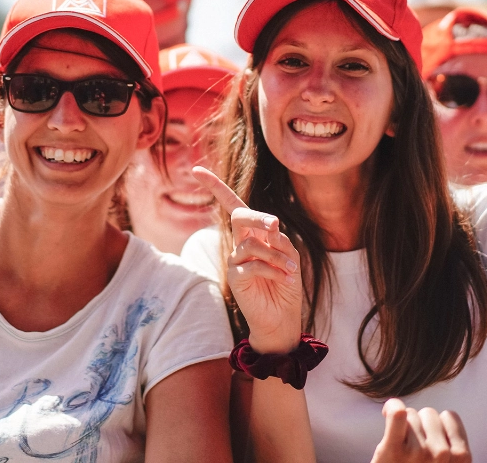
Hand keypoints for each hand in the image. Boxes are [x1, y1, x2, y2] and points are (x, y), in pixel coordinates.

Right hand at [192, 166, 304, 353]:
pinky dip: (274, 269)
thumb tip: (271, 226)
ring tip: (290, 270)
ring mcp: (235, 260)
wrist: (282, 317)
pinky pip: (253, 264)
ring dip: (276, 255)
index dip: (215, 186)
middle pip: (239, 215)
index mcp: (253, 233)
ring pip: (252, 243)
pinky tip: (285, 278)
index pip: (231, 204)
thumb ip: (278, 239)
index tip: (196, 169)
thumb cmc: (286, 284)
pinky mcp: (235, 277)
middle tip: (275, 225)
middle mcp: (240, 243)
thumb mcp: (289, 256)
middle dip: (258, 217)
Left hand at [370, 398, 470, 462]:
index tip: (428, 438)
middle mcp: (442, 455)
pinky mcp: (392, 451)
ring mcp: (418, 452)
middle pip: (429, 413)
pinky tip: (389, 412)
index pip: (450, 417)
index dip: (437, 424)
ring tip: (402, 450)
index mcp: (461, 458)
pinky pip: (397, 418)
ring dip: (404, 427)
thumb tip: (437, 413)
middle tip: (413, 449)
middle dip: (420, 425)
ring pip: (411, 414)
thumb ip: (450, 443)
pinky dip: (392, 410)